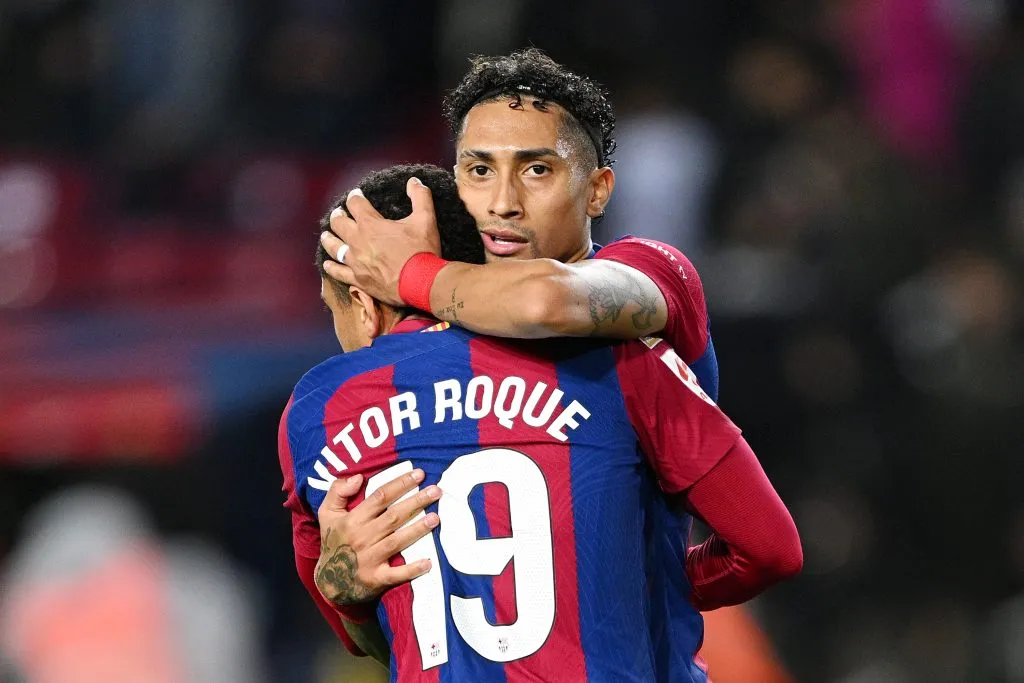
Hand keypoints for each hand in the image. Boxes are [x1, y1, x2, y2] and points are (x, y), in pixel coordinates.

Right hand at [314, 468, 441, 605]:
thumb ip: (338, 491)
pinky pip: (395, 574)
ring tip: (436, 518)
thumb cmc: (334, 541)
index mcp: (352, 520)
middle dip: (416, 502)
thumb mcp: (327, 513)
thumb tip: (358, 477)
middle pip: (393, 516)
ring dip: (417, 530)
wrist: (329, 581)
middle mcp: (361, 538)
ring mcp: (369, 559)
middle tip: (436, 490)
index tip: (418, 474)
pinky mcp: (375, 579)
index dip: (400, 484)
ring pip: (397, 541)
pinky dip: (412, 569)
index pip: (380, 497)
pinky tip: (429, 563)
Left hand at [321, 177, 441, 306]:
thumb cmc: (422, 251)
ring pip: (333, 247)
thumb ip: (420, 196)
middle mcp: (357, 241)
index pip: (355, 204)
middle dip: (338, 215)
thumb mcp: (426, 219)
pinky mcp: (358, 279)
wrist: (420, 283)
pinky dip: (331, 267)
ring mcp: (355, 261)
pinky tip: (327, 264)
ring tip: (326, 235)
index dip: (355, 197)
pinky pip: (338, 272)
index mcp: (371, 224)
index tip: (356, 195)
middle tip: (339, 213)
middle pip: (338, 223)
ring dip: (328, 239)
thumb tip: (414, 181)